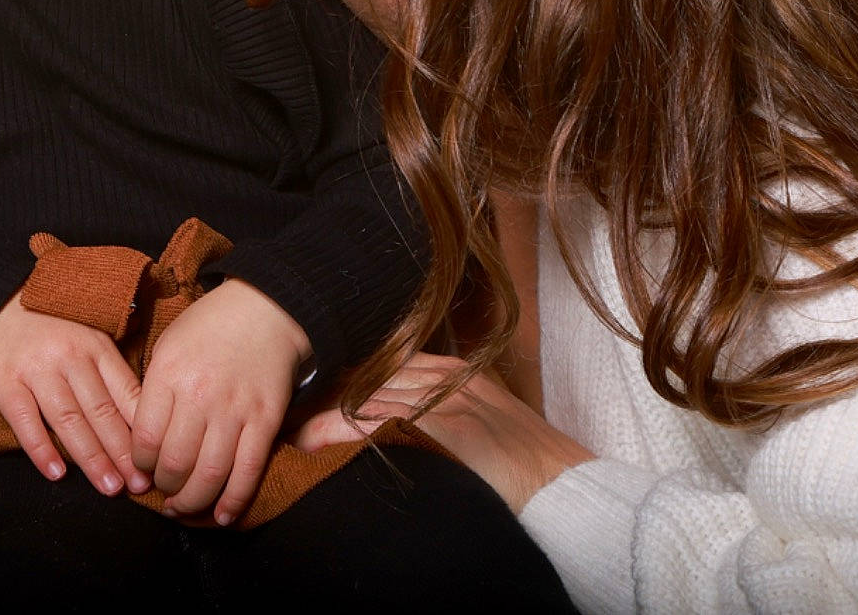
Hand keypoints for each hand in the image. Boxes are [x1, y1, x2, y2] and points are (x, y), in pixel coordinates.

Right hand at [0, 291, 143, 495]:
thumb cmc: (53, 331)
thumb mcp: (89, 341)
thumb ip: (111, 375)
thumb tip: (145, 424)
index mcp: (96, 347)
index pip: (125, 394)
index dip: (141, 432)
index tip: (154, 463)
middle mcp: (69, 355)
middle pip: (101, 411)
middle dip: (122, 453)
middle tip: (137, 486)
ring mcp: (36, 367)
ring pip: (68, 419)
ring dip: (90, 457)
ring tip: (108, 486)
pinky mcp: (4, 380)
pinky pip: (25, 419)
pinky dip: (41, 448)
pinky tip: (56, 473)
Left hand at [130, 278, 308, 525]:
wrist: (264, 308)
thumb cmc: (209, 327)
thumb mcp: (168, 345)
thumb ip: (154, 389)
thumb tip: (141, 436)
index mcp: (168, 374)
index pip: (145, 439)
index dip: (140, 465)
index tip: (142, 470)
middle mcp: (199, 396)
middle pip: (175, 463)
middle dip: (164, 487)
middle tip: (163, 492)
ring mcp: (235, 410)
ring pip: (210, 474)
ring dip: (193, 501)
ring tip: (183, 508)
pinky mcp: (265, 420)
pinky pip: (248, 470)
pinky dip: (234, 500)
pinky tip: (223, 516)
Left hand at [294, 351, 595, 511]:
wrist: (571, 490)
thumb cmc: (527, 469)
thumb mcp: (481, 430)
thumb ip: (441, 418)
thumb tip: (396, 426)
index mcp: (457, 374)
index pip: (386, 367)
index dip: (345, 383)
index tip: (309, 400)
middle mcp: (451, 377)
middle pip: (372, 377)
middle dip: (328, 395)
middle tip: (286, 413)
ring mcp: (453, 397)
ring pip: (373, 396)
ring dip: (328, 413)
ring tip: (291, 430)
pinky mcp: (454, 424)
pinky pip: (390, 419)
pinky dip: (350, 428)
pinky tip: (320, 439)